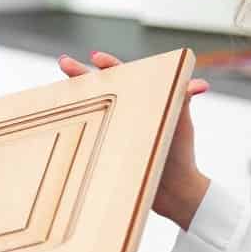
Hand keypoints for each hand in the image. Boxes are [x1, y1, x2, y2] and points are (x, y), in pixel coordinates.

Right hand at [58, 50, 209, 227]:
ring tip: (55, 91)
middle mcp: (124, 112)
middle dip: (80, 74)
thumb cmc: (181, 155)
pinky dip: (73, 125)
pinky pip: (87, 134)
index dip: (109, 65)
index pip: (123, 75)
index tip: (96, 58)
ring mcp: (112, 130)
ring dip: (71, 98)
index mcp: (141, 100)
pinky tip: (58, 120)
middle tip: (64, 62)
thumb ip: (183, 102)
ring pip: (89, 108)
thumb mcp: (182, 125)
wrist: (175, 194)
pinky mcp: (105, 148)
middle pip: (99, 88)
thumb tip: (195, 85)